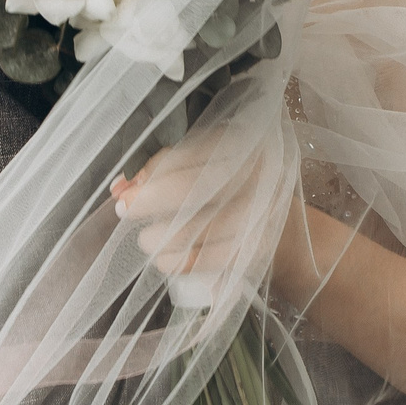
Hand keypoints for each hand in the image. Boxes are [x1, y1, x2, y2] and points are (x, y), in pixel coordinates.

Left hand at [109, 122, 296, 307]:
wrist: (285, 232)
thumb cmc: (234, 190)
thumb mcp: (205, 165)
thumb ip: (161, 169)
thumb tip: (120, 188)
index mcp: (243, 142)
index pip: (183, 157)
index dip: (147, 177)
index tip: (124, 193)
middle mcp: (256, 173)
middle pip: (187, 189)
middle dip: (146, 204)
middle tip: (125, 212)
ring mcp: (260, 213)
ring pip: (193, 228)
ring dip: (157, 239)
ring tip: (147, 239)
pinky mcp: (257, 248)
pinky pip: (205, 260)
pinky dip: (176, 262)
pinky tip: (164, 259)